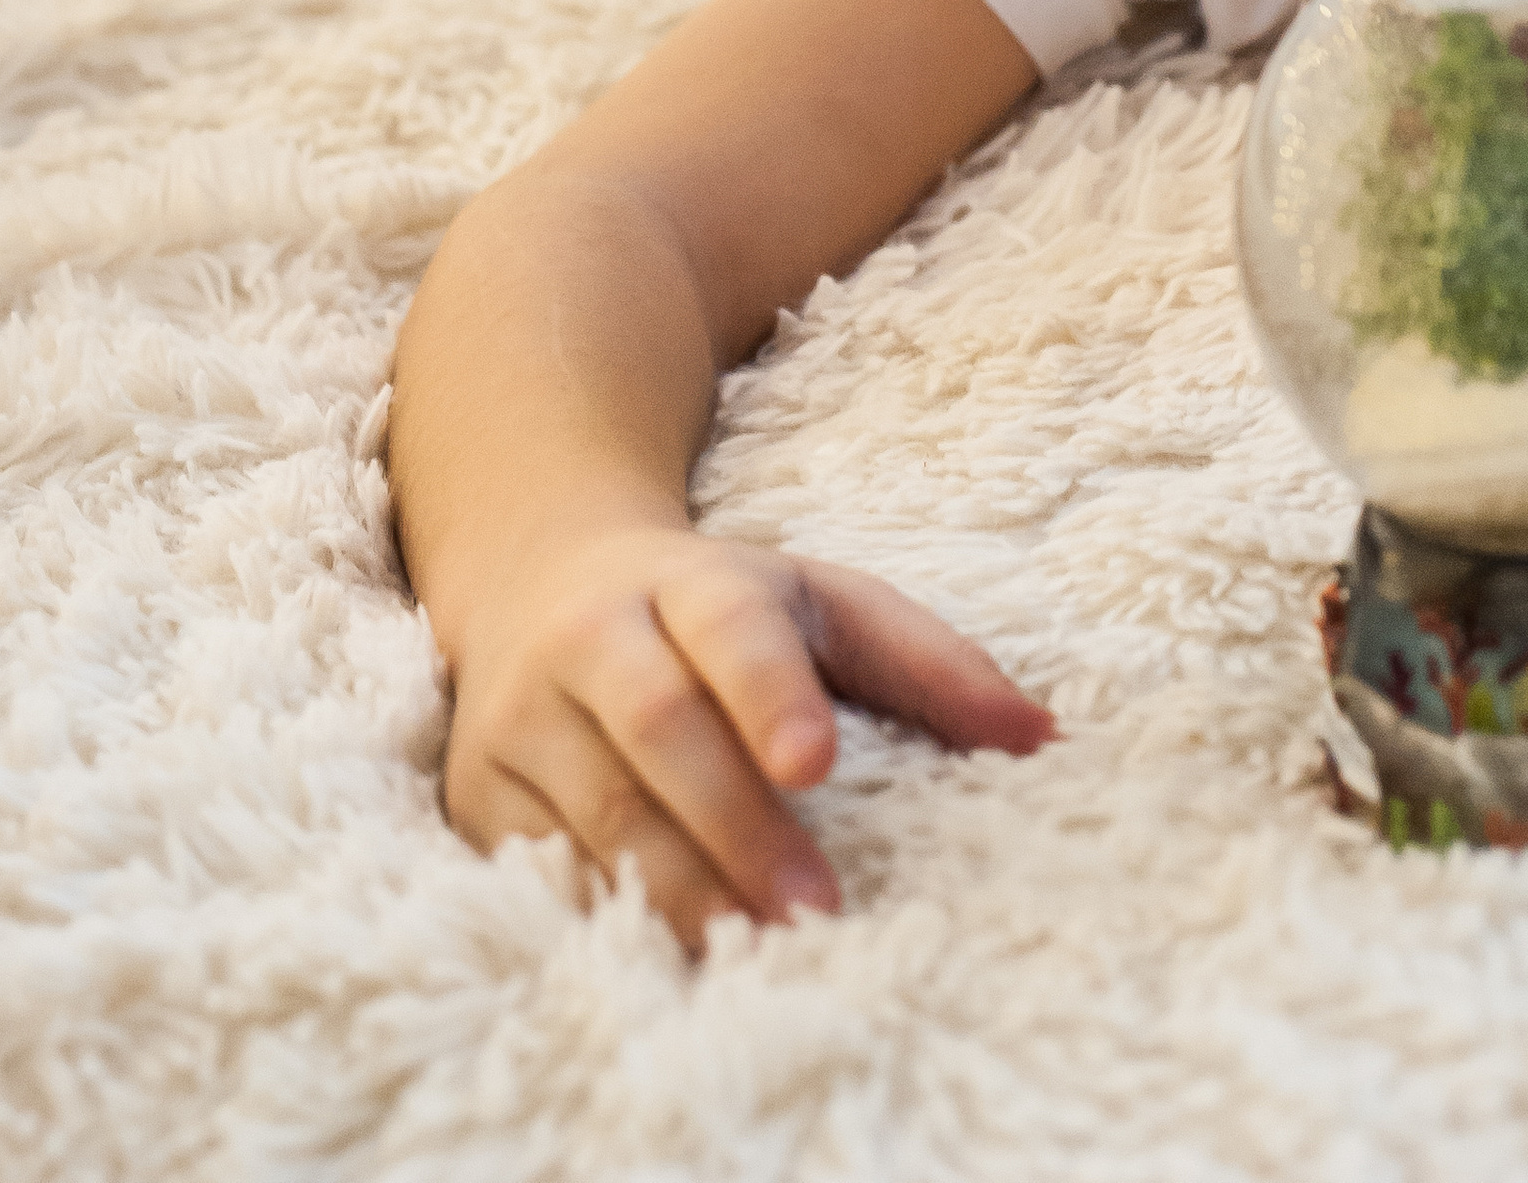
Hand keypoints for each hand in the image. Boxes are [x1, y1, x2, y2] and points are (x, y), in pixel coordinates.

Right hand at [441, 515, 1054, 947]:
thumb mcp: (824, 602)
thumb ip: (932, 663)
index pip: (732, 632)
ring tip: (758, 946)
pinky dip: (608, 911)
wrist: (542, 573)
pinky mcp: (481, 788)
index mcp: (690, 580)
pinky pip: (543, 862)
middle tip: (818, 910)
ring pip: (597, 807)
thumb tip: (1046, 737)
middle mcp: (594, 635)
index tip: (817, 764)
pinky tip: (672, 953)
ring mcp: (524, 712)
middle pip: (660, 727)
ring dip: (680, 886)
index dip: (771, 694)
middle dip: (738, 825)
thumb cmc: (720, 610)